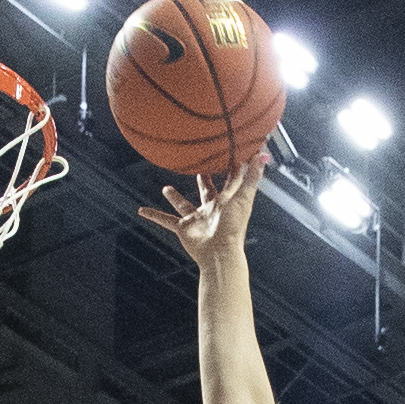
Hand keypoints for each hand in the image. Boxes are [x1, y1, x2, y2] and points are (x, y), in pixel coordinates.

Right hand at [137, 150, 266, 262]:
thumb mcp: (244, 197)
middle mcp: (211, 209)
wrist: (220, 254)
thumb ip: (252, 176)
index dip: (228, 165)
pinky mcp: (184, 229)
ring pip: (183, 205)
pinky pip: (165, 220)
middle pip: (206, 190)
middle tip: (199, 165)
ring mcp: (197, 219)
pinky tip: (142, 211)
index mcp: (226, 201)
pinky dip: (153, 216)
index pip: (228, 179)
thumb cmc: (233, 228)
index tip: (226, 149)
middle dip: (203, 179)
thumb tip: (262, 154)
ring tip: (166, 188)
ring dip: (174, 197)